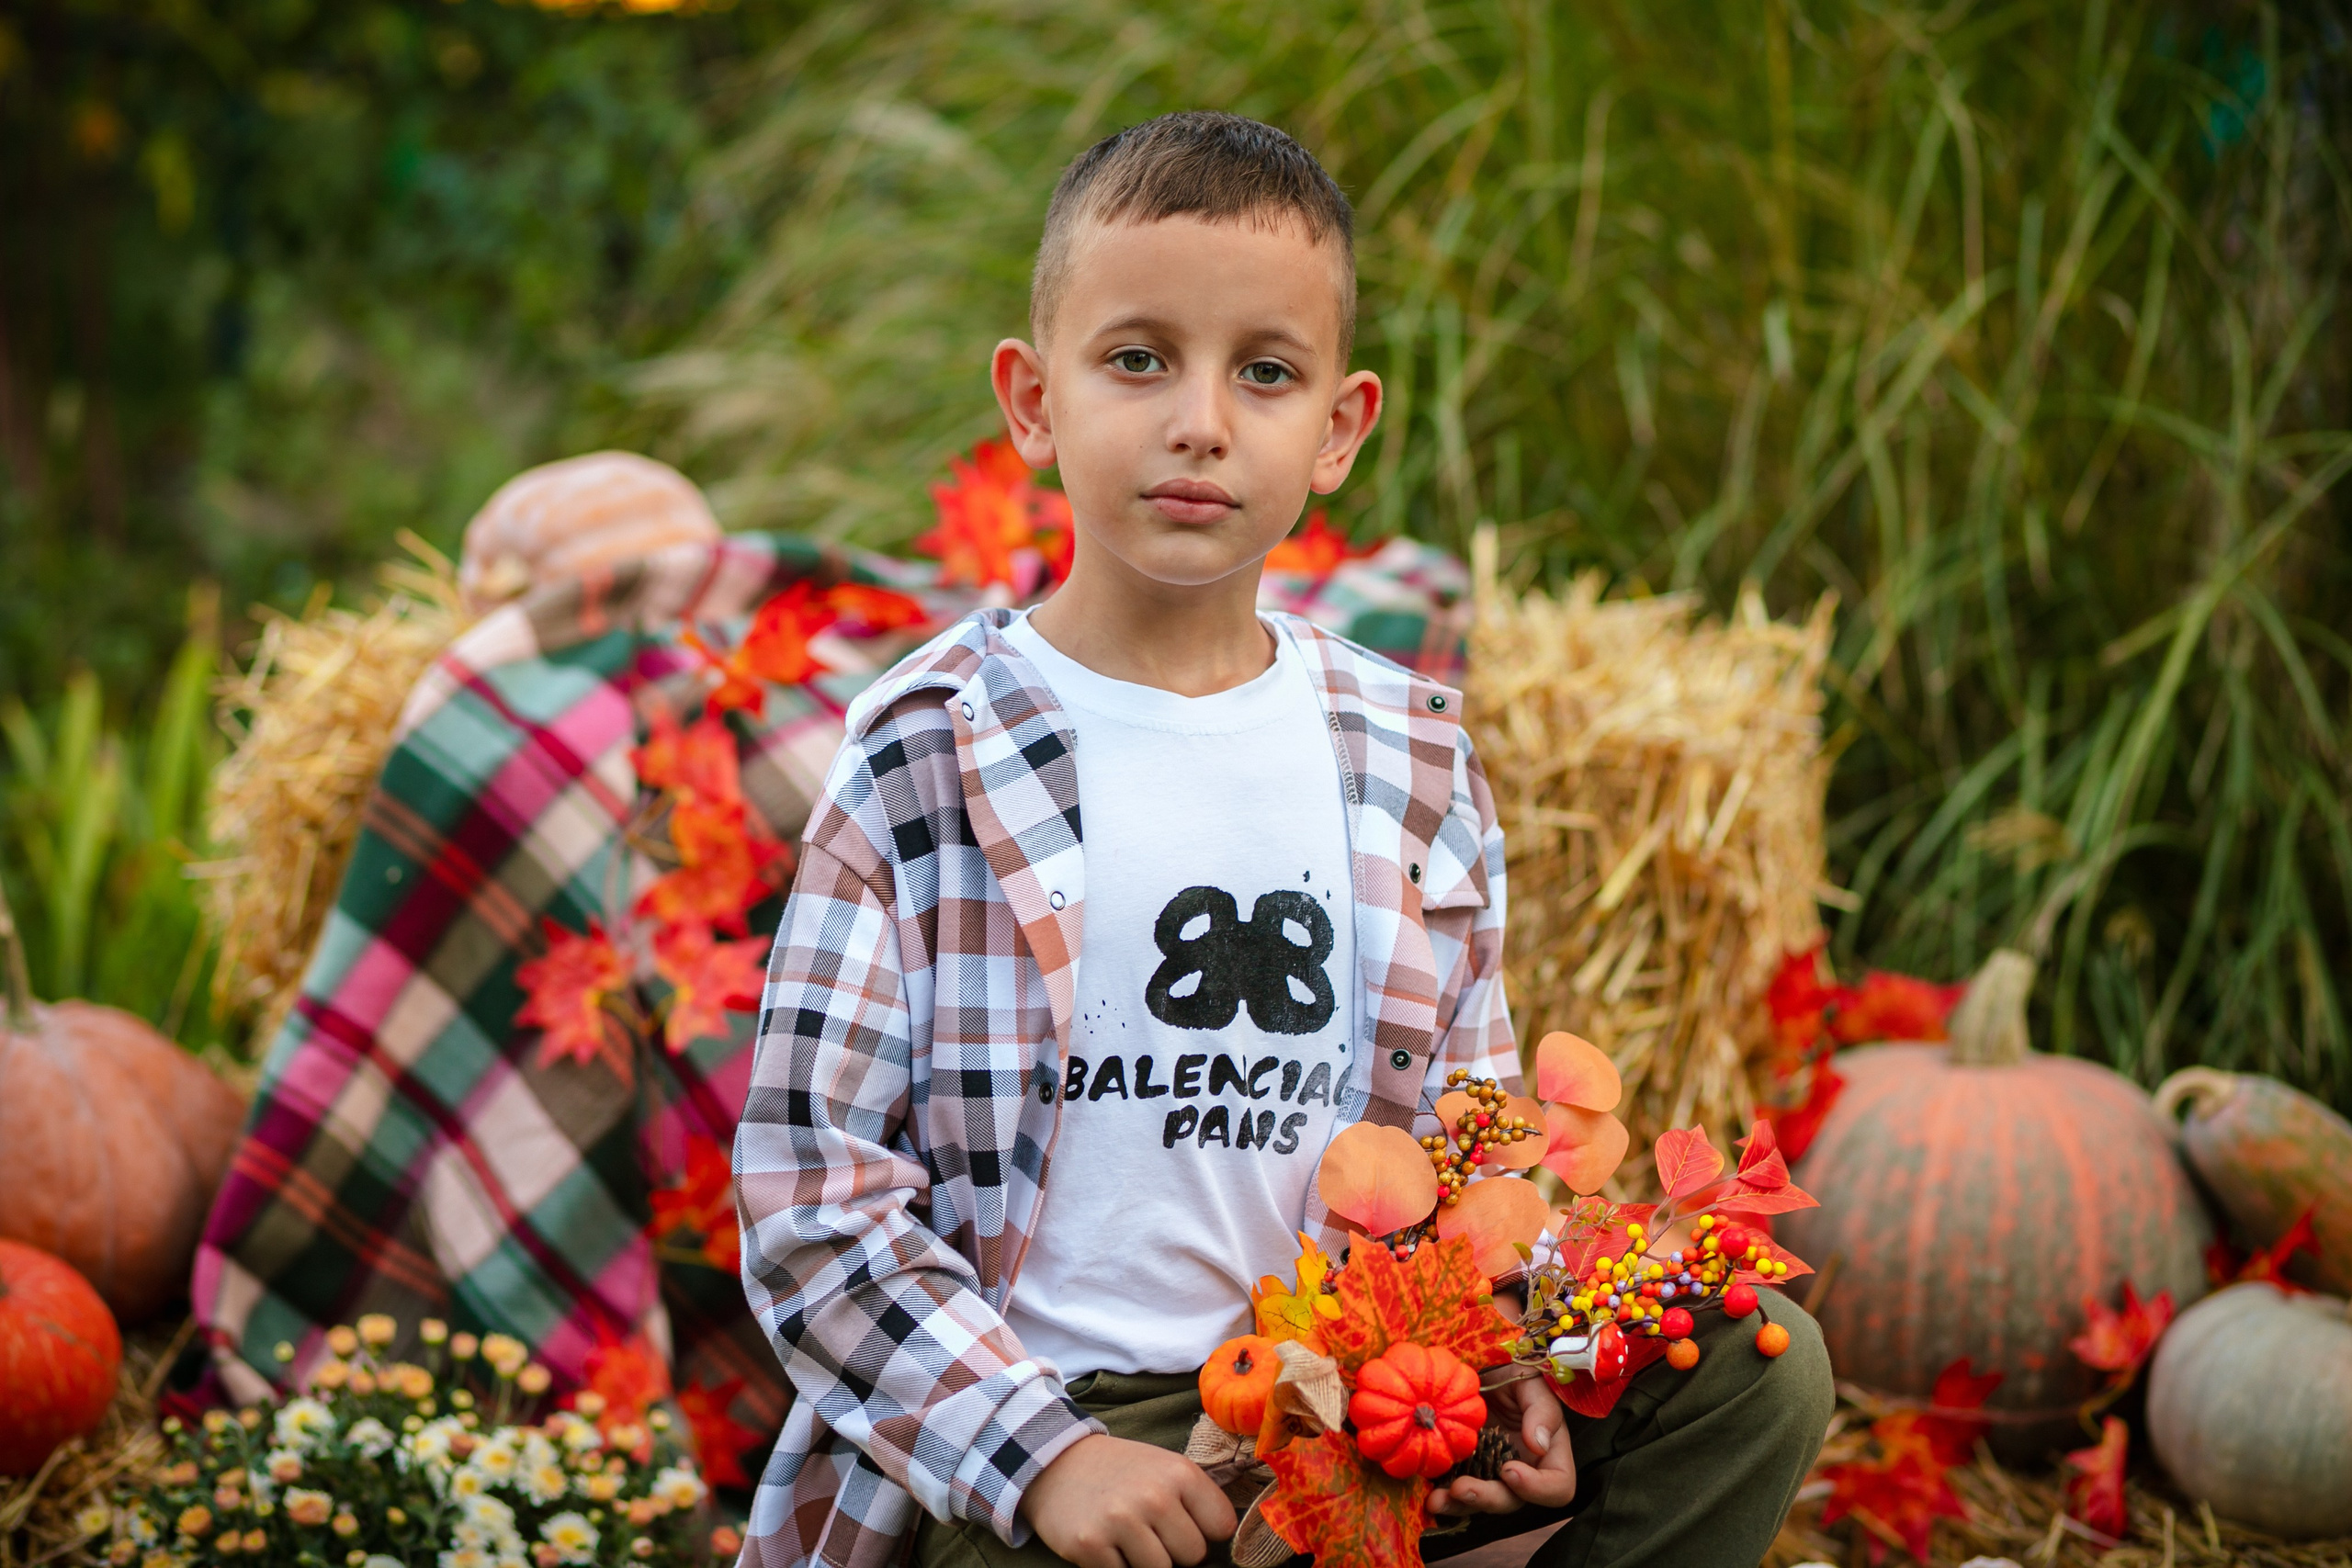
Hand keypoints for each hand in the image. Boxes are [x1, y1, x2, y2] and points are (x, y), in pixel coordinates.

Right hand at [1018, 1433, 1236, 1567]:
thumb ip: (1196, 1501)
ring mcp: (1120, 1522)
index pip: (1222, 1527)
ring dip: (1144, 1561)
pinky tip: (1105, 1543)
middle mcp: (1153, 1496)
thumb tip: (1225, 1549)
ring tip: (1127, 1535)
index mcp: (1179, 1473)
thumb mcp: (1165, 1468)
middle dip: (1174, 1549)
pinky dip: (1115, 1566)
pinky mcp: (1090, 1546)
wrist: (1056, 1461)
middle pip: (1192, 1556)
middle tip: (1149, 1529)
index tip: (1185, 1522)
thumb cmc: (1122, 1471)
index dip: (1205, 1530)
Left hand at [1427, 1370, 1576, 1516]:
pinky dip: (1440, 1495)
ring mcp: (1490, 1474)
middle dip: (1486, 1499)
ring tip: (1437, 1499)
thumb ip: (1541, 1412)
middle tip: (1461, 1487)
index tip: (1509, 1469)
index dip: (1537, 1488)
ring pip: (1479, 1503)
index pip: (1557, 1487)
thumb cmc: (1515, 1376)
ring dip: (1458, 1505)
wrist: (1482, 1369)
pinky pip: (1453, 1491)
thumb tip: (1538, 1445)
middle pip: (1511, 1501)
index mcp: (1548, 1456)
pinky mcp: (1463, 1469)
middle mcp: (1521, 1472)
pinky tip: (1427, 1493)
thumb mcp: (1533, 1385)